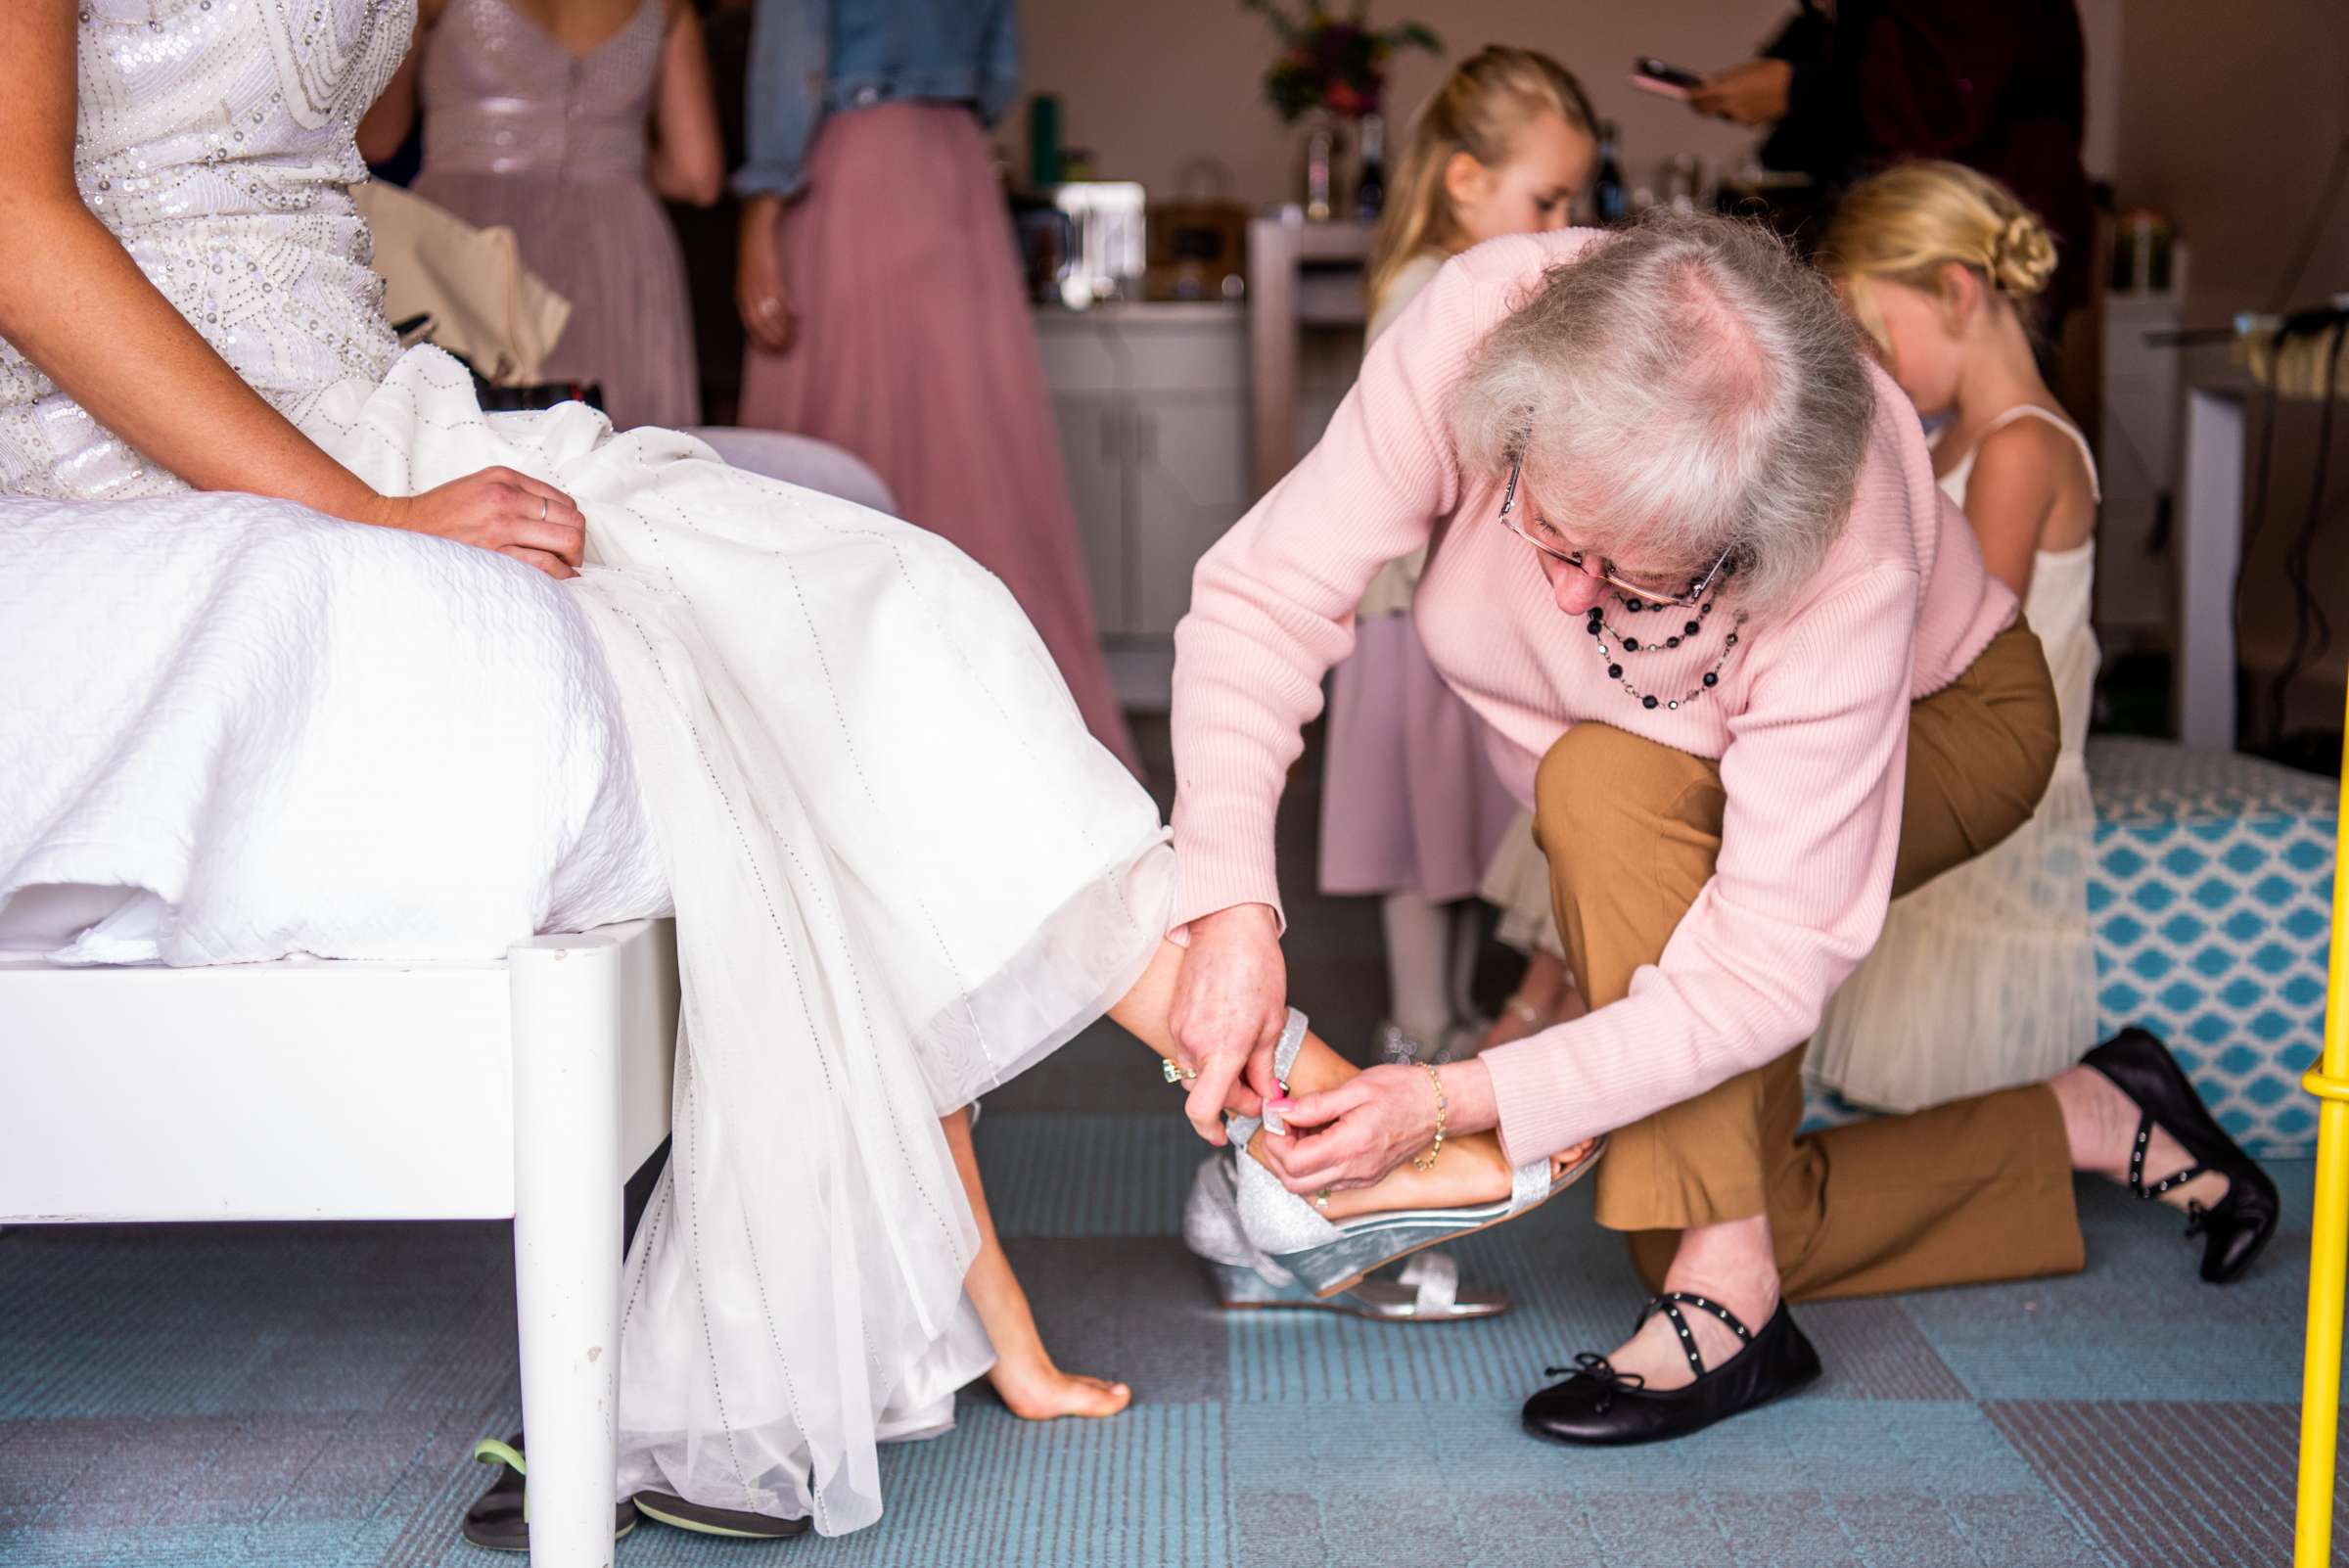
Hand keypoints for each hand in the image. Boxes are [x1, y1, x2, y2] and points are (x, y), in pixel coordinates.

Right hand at [370, 466, 586, 580]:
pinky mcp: (495, 554)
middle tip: (572, 553)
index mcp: (504, 478)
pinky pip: (545, 565)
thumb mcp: (481, 485)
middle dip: (579, 539)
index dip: (572, 520)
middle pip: (572, 519)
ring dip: (573, 558)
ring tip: (567, 566)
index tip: (566, 533)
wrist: (404, 528)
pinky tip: (561, 577)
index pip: (562, 499)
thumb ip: (517, 493)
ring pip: (565, 541)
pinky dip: (561, 574)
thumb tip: (559, 515)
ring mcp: (502, 527)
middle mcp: (506, 498)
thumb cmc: (443, 511)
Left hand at [736, 194, 794, 352]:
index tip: (774, 351)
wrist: (754, 232)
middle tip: (788, 348)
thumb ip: (755, 298)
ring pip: (773, 316)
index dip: (762, 342)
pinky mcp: (772, 278)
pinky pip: (781, 302)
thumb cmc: (753, 258)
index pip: (751, 327)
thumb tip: (767, 317)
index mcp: (742, 296)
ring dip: (785, 330)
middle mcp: (749, 294)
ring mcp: (760, 286)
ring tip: (795, 337)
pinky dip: (789, 313)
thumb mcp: (748, 281)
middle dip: (776, 340)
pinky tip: (797, 318)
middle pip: (762, 325)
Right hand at [1166, 903, 1283, 1143]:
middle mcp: (1193, 1044)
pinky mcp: (1175, 1017)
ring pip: (1197, 1073)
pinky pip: (1190, 1051)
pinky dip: (1209, 1056)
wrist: (1227, 926)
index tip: (1225, 1135)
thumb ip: (1264, 1067)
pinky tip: (1230, 1039)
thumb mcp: (1273, 1023)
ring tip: (1247, 1059)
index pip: (1203, 1111)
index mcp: (1221, 1049)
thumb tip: (1266, 1095)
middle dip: (1232, 1098)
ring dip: (1220, 1077)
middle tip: (1260, 1087)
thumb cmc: (1256, 968)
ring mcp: (1179, 1030)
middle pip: (1204, 1094)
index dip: (1211, 1130)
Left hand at [1255, 1063, 1447, 1193]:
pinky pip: (1327, 1183)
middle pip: (1294, 1183)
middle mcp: (1356, 1170)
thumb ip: (1315, 1104)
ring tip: (1301, 1128)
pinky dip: (1312, 1165)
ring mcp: (1362, 1178)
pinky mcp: (1366, 1178)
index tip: (1278, 1116)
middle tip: (1282, 1125)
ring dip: (1293, 1162)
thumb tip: (1281, 1111)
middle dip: (1277, 1155)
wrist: (1439, 1105)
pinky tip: (1318, 1137)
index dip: (1275, 1140)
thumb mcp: (1356, 1088)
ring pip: (1308, 1187)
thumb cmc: (1403, 1090)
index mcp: (1352, 1146)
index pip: (1294, 1161)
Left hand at [1689, 59, 1791, 124]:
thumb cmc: (1770, 73)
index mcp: (1724, 89)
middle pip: (1703, 110)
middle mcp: (1728, 106)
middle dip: (1698, 105)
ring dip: (1722, 107)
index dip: (1689, 95)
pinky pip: (1737, 117)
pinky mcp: (1748, 123)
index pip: (1697, 96)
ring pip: (1722, 113)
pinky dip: (1738, 111)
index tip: (1686, 93)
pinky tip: (1750, 101)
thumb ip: (1723, 79)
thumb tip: (1706, 82)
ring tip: (1735, 94)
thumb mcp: (1743, 69)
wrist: (1793, 88)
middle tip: (1695, 99)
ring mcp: (1737, 117)